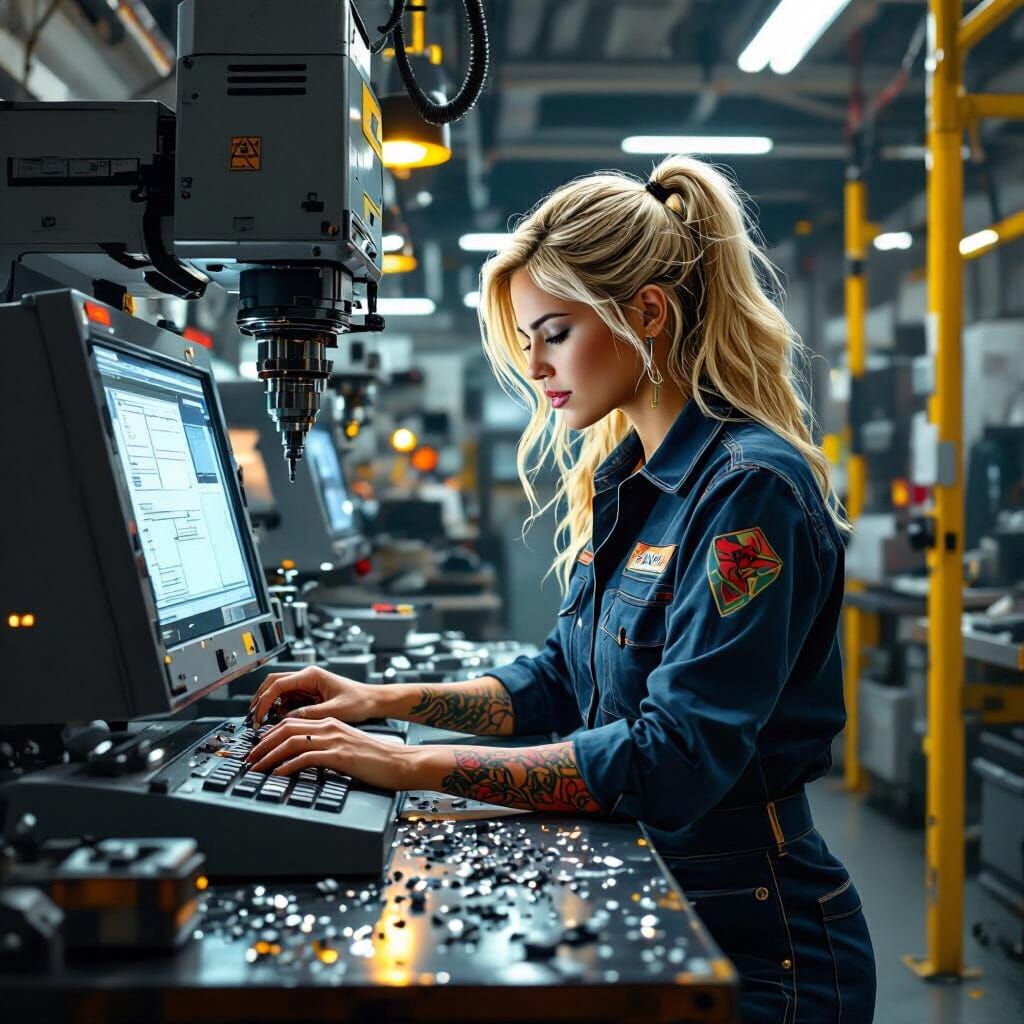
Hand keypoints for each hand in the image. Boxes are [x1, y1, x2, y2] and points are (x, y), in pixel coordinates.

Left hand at [243, 717, 416, 791]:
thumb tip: (304, 760)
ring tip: (256, 769)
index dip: (270, 735)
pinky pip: (305, 758)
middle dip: (263, 744)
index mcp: (331, 723)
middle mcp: (330, 727)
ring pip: (291, 741)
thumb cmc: (377, 760)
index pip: (292, 723)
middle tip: (249, 759)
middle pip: (286, 728)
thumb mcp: (348, 748)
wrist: (400, 763)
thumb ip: (327, 748)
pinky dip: (287, 767)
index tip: (257, 749)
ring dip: (269, 756)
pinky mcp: (339, 755)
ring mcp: (334, 740)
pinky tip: (277, 775)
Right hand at [248, 666, 380, 727]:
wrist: (373, 701)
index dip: (264, 701)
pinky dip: (278, 708)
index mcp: (312, 676)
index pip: (278, 684)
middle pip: (273, 683)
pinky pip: (288, 698)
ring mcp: (307, 684)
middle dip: (260, 699)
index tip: (258, 716)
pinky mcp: (309, 693)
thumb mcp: (334, 711)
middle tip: (253, 718)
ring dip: (268, 704)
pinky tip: (276, 720)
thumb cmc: (359, 701)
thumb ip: (310, 714)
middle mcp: (307, 677)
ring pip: (278, 690)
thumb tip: (287, 720)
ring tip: (261, 721)